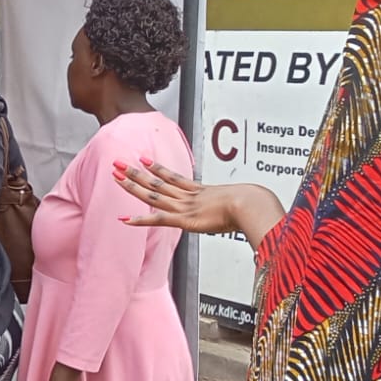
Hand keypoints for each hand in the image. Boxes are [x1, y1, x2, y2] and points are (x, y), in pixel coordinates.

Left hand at [114, 160, 284, 248]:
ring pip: (154, 194)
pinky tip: (124, 219)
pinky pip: (158, 219)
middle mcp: (191, 197)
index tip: (145, 160)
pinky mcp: (185, 220)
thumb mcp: (251, 204)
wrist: (255, 204)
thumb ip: (250, 210)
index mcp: (204, 192)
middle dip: (136, 173)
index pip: (176, 179)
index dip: (159, 170)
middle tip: (118, 162)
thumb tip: (264, 214)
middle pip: (158, 182)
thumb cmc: (258, 205)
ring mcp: (186, 207)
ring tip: (115, 175)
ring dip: (132, 186)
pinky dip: (140, 220)